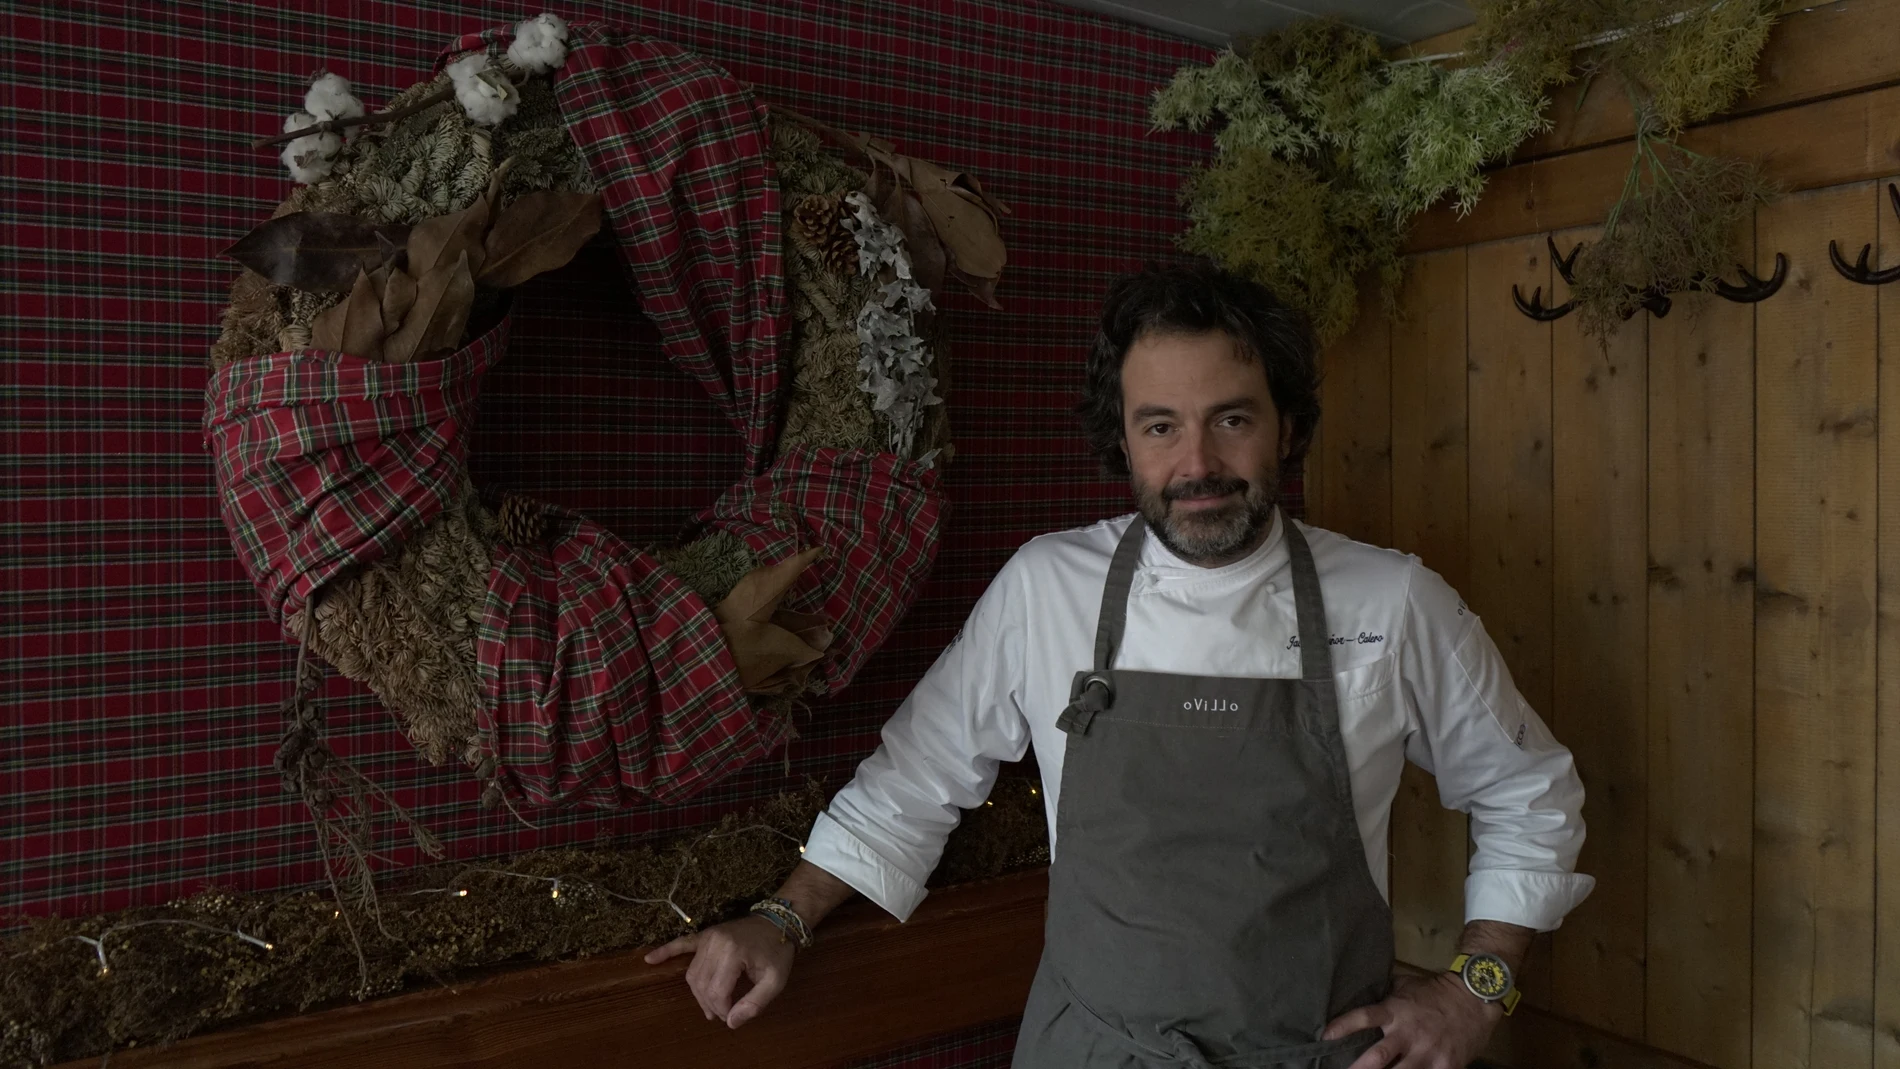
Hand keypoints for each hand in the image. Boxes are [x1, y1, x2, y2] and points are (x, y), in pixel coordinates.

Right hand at [644, 914, 796, 1028]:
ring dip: (698, 993)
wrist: (778, 922)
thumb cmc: (777, 952)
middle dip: (711, 1004)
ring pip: (692, 974)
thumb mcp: (775, 981)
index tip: (733, 1016)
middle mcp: (715, 943)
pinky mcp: (704, 935)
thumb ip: (755, 1003)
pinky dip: (665, 952)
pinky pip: (682, 944)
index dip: (722, 1010)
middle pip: (701, 985)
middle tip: (724, 1013)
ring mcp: (707, 938)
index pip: (716, 992)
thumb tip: (730, 1022)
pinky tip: (650, 959)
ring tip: (710, 1006)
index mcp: (733, 953)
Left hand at [1322, 971, 1501, 1068]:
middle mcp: (1408, 1033)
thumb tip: (1361, 993)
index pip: (1364, 1018)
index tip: (1325, 1037)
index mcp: (1395, 1011)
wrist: (1475, 997)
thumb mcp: (1406, 986)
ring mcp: (1427, 1052)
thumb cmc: (1436, 991)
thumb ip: (1386, 996)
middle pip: (1377, 1056)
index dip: (1343, 1027)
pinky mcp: (1446, 1066)